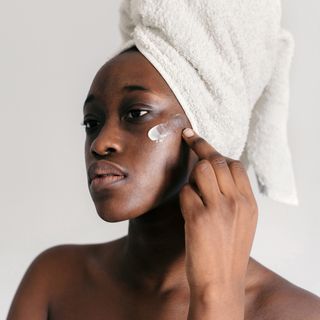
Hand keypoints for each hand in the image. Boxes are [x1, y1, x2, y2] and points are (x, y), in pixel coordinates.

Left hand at [179, 128, 257, 296]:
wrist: (221, 283)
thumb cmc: (228, 253)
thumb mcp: (242, 222)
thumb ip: (234, 196)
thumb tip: (216, 172)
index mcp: (249, 202)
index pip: (234, 164)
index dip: (215, 149)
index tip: (200, 138)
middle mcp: (236, 201)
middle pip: (216, 160)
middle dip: (199, 145)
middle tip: (187, 136)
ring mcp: (218, 208)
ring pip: (201, 170)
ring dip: (192, 175)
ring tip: (193, 191)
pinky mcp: (198, 217)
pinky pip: (186, 192)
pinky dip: (184, 197)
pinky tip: (187, 211)